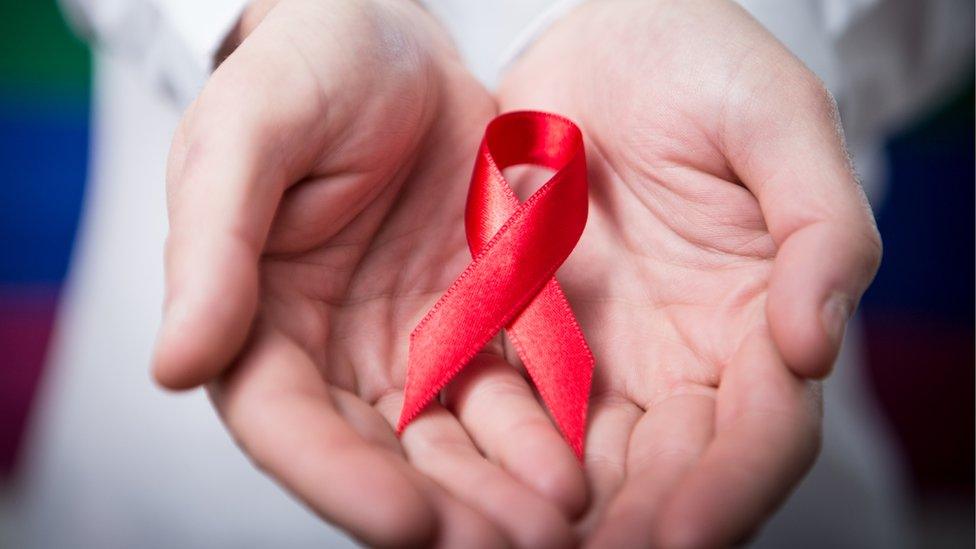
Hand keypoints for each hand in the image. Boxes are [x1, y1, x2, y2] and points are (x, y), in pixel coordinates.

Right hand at [154, 0, 585, 545]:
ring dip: (502, 487)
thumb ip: (214, 246)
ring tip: (559, 521)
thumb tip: (176, 363)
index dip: (342, 480)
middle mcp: (335, 351)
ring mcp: (413, 338)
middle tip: (508, 548)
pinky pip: (513, 382)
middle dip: (442, 509)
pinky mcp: (480, 316)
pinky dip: (545, 425)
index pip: (288, 425)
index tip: (409, 524)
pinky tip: (583, 458)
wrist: (389, 38)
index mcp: (259, 320)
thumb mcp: (248, 135)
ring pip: (455, 436)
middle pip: (383, 453)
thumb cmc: (302, 71)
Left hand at [496, 0, 881, 545]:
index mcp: (759, 319)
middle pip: (672, 468)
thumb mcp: (776, 121)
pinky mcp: (530, 330)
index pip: (758, 430)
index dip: (729, 487)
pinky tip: (473, 488)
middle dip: (638, 523)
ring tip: (520, 547)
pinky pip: (515, 403)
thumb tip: (815, 343)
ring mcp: (604, 350)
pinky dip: (501, 454)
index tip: (685, 535)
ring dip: (562, 513)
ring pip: (592, 457)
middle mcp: (684, 356)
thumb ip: (819, 226)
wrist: (599, 31)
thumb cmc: (700, 62)